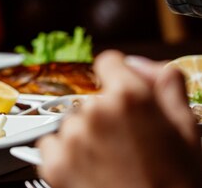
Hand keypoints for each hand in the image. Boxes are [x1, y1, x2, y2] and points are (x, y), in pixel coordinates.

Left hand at [37, 50, 201, 187]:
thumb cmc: (177, 183)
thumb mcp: (188, 130)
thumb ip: (166, 85)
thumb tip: (143, 65)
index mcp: (129, 98)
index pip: (109, 62)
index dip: (118, 74)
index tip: (121, 88)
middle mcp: (95, 112)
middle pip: (93, 99)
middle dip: (108, 115)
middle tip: (129, 144)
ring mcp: (72, 138)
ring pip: (73, 123)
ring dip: (87, 136)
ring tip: (114, 162)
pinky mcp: (54, 163)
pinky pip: (51, 144)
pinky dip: (65, 155)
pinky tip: (92, 170)